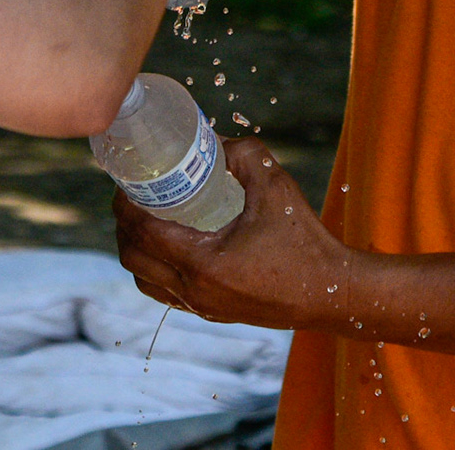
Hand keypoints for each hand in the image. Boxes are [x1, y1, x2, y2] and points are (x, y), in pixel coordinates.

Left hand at [115, 137, 351, 331]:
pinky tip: (169, 246)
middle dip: (123, 224)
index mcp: (202, 261)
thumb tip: (214, 141)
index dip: (125, 203)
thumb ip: (243, 154)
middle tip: (133, 196)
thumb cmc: (305, 241)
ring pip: (144, 279)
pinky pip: (164, 293)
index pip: (141, 230)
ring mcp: (200, 306)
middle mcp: (193, 290)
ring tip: (147, 219)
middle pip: (132, 256)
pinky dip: (154, 269)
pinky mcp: (211, 313)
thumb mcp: (275, 186)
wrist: (331, 293)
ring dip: (135, 249)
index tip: (126, 180)